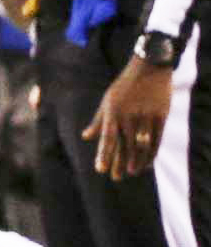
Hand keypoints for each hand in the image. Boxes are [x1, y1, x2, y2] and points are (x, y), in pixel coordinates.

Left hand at [87, 53, 174, 178]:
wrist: (149, 69)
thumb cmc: (124, 86)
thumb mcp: (107, 101)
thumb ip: (98, 121)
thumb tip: (85, 137)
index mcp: (113, 112)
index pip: (107, 138)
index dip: (104, 155)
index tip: (100, 170)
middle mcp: (129, 116)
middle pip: (124, 145)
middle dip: (119, 163)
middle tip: (116, 178)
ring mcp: (146, 117)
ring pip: (141, 145)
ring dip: (136, 161)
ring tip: (130, 173)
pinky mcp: (160, 116)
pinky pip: (156, 139)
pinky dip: (151, 153)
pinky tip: (146, 163)